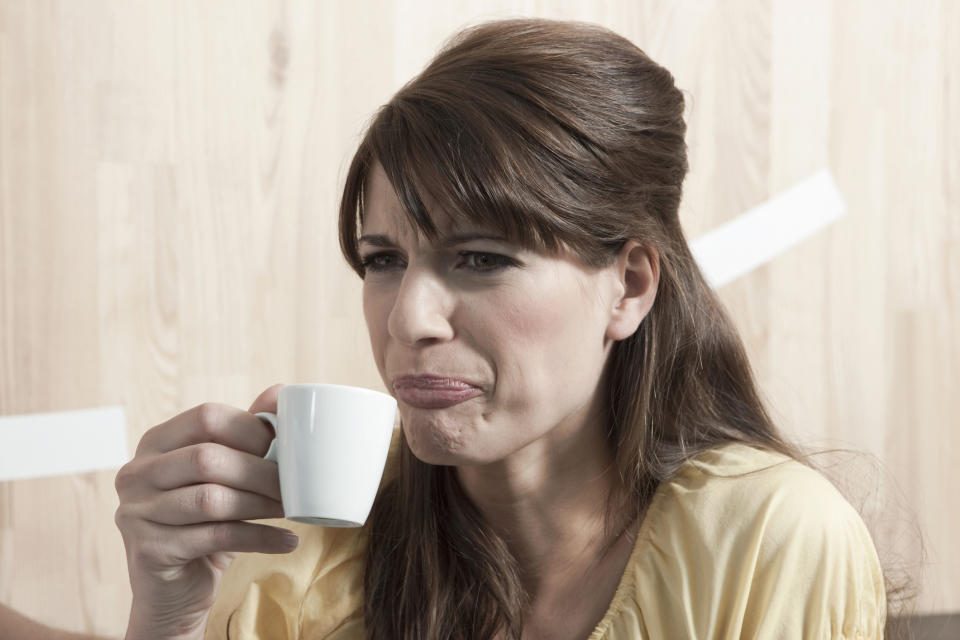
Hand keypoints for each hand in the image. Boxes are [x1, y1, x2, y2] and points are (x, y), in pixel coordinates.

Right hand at [114, 384, 299, 639]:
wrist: (175, 589)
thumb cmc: (205, 522)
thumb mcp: (224, 477)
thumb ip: (245, 437)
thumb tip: (280, 392)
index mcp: (155, 443)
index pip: (206, 416)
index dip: (250, 428)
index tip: (280, 447)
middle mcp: (136, 473)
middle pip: (207, 458)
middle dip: (260, 471)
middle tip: (293, 486)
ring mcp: (136, 513)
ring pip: (211, 499)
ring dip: (261, 504)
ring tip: (292, 509)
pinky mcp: (149, 551)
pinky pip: (215, 537)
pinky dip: (259, 537)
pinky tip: (287, 540)